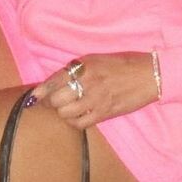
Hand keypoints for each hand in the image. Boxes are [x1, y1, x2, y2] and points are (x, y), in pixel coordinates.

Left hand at [28, 52, 158, 129]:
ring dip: (63, 112)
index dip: (41, 92)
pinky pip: (81, 123)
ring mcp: (97, 99)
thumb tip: (57, 80)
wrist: (149, 75)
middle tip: (55, 101)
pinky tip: (77, 116)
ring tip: (66, 108)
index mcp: (85, 66)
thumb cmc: (121, 64)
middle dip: (52, 102)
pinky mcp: (106, 113)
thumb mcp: (96, 58)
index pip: (55, 81)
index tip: (32, 98)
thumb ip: (76, 69)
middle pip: (57, 100)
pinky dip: (74, 122)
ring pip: (66, 113)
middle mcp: (88, 83)